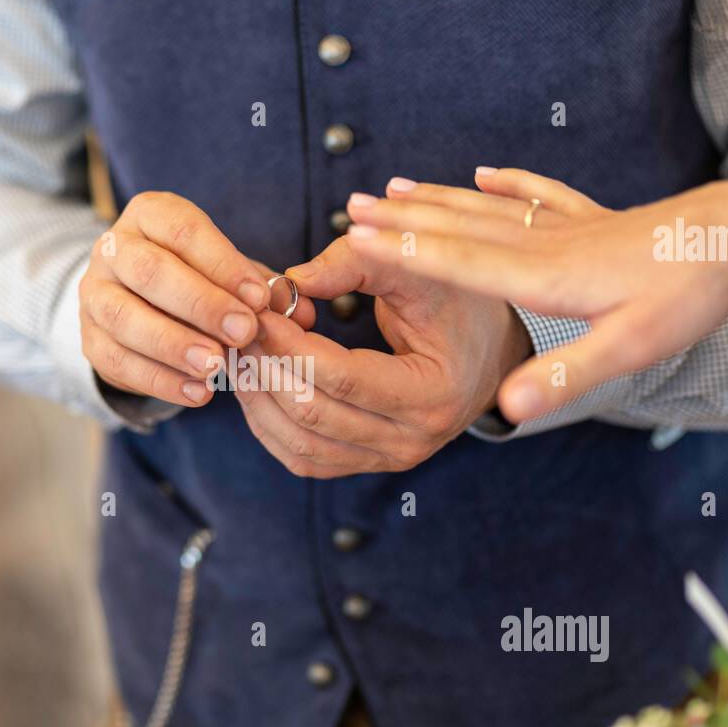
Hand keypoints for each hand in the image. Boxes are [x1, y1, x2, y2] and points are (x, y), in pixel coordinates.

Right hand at [79, 192, 313, 406]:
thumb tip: (303, 312)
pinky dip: (159, 380)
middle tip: (242, 333)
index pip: (184, 232)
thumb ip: (263, 289)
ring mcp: (94, 294)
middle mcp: (114, 248)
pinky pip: (117, 361)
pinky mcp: (89, 339)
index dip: (223, 265)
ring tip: (215, 366)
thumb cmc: (197, 278)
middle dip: (200, 304)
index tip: (259, 299)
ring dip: (173, 344)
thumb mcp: (231, 273)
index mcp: (151, 215)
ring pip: (124, 317)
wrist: (137, 302)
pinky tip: (197, 392)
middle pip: (150, 271)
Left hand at [232, 234, 530, 477]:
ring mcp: (389, 460)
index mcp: (434, 394)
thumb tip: (289, 282)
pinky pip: (303, 457)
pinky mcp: (366, 463)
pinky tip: (254, 380)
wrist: (488, 352)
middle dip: (265, 364)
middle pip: (312, 414)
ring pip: (298, 443)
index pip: (343, 377)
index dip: (289, 343)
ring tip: (239, 348)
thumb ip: (357, 263)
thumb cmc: (459, 303)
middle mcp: (413, 440)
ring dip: (257, 395)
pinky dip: (267, 422)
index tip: (258, 307)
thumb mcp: (421, 269)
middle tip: (238, 323)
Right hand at [345, 168, 727, 422]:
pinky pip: (537, 195)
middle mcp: (544, 244)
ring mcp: (569, 226)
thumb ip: (563, 377)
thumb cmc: (687, 294)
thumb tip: (504, 412)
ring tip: (394, 189)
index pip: (457, 261)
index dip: (404, 250)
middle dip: (403, 219)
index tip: (356, 235)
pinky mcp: (594, 220)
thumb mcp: (629, 348)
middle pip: (460, 228)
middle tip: (353, 207)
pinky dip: (506, 182)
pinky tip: (485, 172)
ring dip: (438, 200)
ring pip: (487, 208)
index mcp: (543, 277)